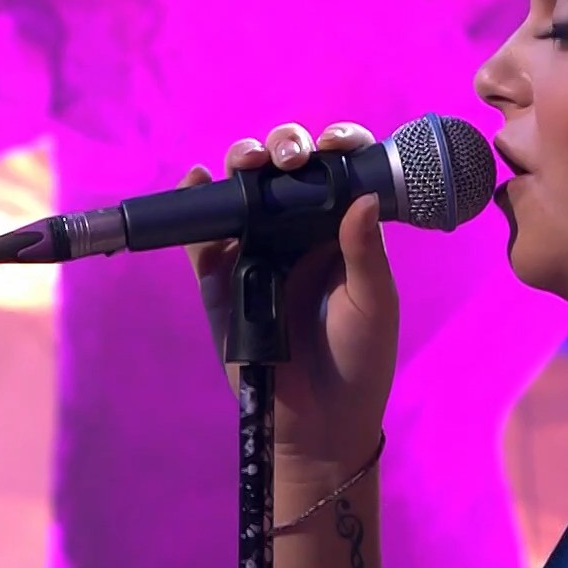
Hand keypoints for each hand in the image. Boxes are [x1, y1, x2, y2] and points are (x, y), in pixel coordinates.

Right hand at [181, 122, 397, 471]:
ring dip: (240, 164)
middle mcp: (298, 231)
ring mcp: (256, 250)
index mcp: (341, 230)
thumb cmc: (358, 360)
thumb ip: (365, 252)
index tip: (336, 144)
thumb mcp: (374, 304)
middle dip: (283, 147)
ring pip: (242, 191)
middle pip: (284, 170)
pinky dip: (194, 204)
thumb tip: (363, 196)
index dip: (337, 147)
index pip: (338, 173)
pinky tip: (196, 181)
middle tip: (288, 158)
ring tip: (245, 162)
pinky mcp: (220, 277)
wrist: (317, 422)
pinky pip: (202, 235)